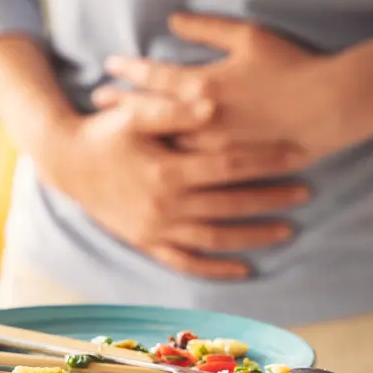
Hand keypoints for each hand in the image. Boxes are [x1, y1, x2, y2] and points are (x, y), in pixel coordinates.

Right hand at [35, 102, 308, 278]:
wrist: (66, 163)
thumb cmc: (104, 131)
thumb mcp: (134, 114)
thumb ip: (174, 109)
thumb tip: (214, 103)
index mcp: (165, 171)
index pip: (229, 165)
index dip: (266, 159)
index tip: (298, 153)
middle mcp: (163, 206)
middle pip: (230, 204)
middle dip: (271, 198)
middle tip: (306, 191)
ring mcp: (155, 230)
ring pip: (215, 239)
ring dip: (253, 236)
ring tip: (288, 229)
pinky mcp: (146, 243)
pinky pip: (186, 262)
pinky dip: (215, 268)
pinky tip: (244, 268)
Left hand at [94, 13, 356, 163]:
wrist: (328, 107)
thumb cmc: (291, 66)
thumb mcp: (249, 36)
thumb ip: (207, 28)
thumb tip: (173, 19)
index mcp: (202, 83)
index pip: (152, 76)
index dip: (128, 70)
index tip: (108, 65)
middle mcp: (198, 120)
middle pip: (147, 114)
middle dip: (120, 105)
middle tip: (97, 101)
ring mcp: (211, 149)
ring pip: (163, 145)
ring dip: (138, 136)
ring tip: (116, 131)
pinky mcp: (227, 171)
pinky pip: (190, 170)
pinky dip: (168, 162)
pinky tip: (154, 161)